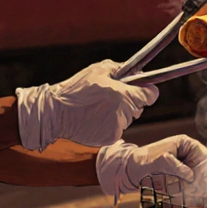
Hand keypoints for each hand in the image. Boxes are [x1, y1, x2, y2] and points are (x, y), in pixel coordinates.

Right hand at [15, 60, 158, 150]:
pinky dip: (110, 124)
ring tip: (98, 108)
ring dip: (119, 113)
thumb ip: (122, 69)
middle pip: (139, 107)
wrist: (56, 113)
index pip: (151, 95)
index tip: (141, 90)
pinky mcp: (110, 138)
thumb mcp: (99, 70)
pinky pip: (118, 129)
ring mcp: (118, 127)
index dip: (147, 91)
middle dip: (130, 101)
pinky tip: (95, 119)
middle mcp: (124, 112)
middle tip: (111, 97)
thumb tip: (138, 72)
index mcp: (123, 94)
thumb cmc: (76, 89)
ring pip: (128, 118)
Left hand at [94, 135, 206, 195]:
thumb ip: (177, 167)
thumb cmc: (143, 160)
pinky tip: (193, 199)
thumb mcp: (160, 161)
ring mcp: (185, 166)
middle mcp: (189, 154)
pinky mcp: (180, 177)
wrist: (129, 170)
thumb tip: (192, 176)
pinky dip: (193, 192)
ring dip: (201, 189)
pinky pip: (192, 185)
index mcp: (187, 145)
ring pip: (201, 179)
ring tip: (202, 199)